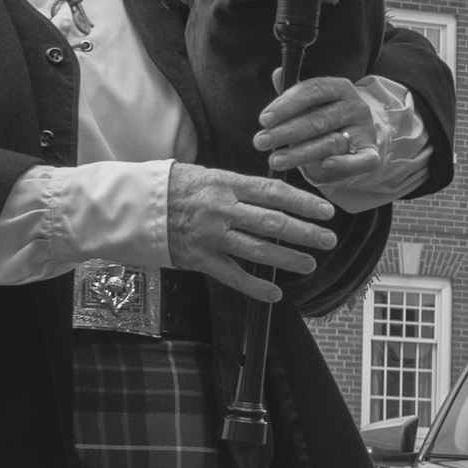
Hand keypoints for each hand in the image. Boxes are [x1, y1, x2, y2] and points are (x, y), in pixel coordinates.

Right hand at [167, 163, 336, 301]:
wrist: (138, 205)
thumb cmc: (176, 186)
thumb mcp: (208, 175)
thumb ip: (239, 186)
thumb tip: (274, 194)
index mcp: (226, 184)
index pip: (273, 192)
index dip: (303, 202)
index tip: (326, 210)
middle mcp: (222, 209)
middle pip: (272, 222)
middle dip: (305, 232)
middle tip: (329, 239)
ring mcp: (212, 236)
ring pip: (258, 250)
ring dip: (288, 258)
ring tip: (310, 263)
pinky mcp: (200, 259)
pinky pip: (233, 275)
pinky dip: (256, 287)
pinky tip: (275, 293)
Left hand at [253, 75, 381, 186]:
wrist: (359, 136)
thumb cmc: (325, 116)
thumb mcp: (310, 102)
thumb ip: (293, 92)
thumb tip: (278, 73)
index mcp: (339, 87)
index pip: (311, 91)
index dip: (286, 105)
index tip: (264, 120)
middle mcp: (355, 106)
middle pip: (318, 119)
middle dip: (285, 132)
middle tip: (261, 142)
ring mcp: (364, 130)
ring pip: (331, 142)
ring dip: (300, 153)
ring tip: (275, 160)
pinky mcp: (371, 154)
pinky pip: (360, 161)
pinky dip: (344, 164)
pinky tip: (324, 165)